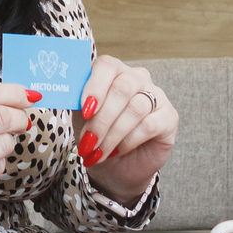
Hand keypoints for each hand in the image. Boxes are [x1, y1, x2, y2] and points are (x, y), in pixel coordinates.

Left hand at [73, 57, 177, 206]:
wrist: (116, 166)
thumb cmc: (97, 134)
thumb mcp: (81, 117)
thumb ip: (75, 101)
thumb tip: (63, 93)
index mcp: (113, 71)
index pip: (106, 65)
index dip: (95, 86)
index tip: (84, 110)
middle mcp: (137, 78)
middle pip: (122, 88)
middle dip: (102, 119)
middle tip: (87, 142)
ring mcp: (156, 95)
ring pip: (135, 108)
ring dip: (112, 134)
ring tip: (97, 152)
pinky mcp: (169, 117)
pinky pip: (149, 125)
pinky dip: (128, 141)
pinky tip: (116, 151)